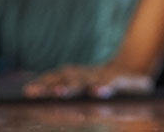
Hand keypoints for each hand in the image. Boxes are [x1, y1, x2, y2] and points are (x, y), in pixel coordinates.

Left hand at [22, 62, 153, 98]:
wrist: (134, 69)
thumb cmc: (105, 82)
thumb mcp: (85, 83)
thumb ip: (64, 84)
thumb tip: (32, 91)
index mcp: (77, 77)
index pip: (57, 78)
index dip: (44, 83)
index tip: (29, 91)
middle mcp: (87, 76)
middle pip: (67, 79)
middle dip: (51, 85)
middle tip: (35, 92)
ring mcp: (102, 78)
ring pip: (85, 81)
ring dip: (71, 85)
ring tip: (58, 92)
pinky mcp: (120, 81)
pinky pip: (111, 84)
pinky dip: (104, 87)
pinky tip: (97, 92)